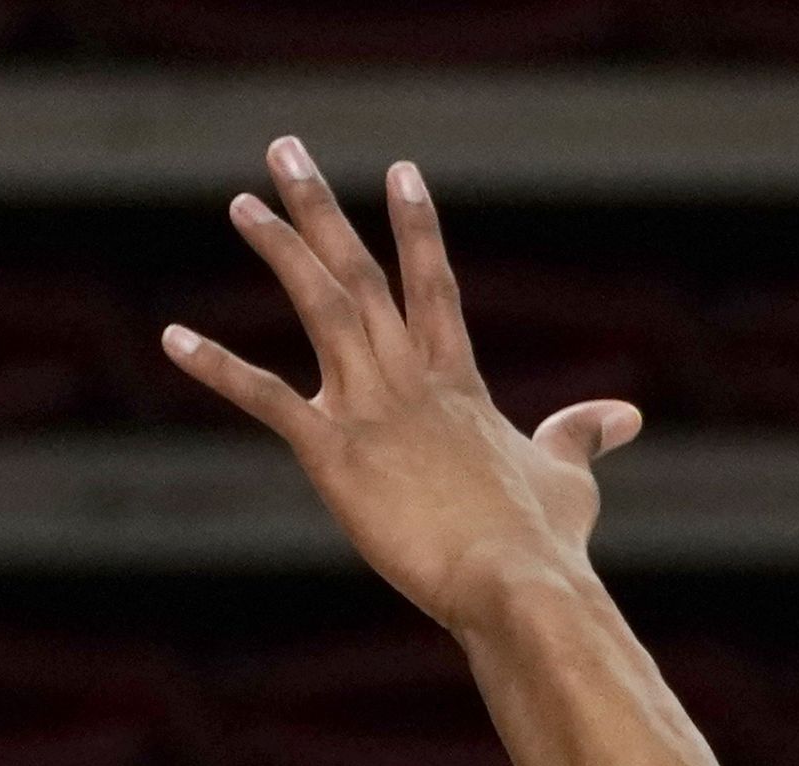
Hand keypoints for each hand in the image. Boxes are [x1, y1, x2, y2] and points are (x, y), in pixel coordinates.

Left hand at [162, 139, 641, 631]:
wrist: (516, 580)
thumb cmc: (545, 543)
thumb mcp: (570, 478)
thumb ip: (581, 435)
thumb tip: (626, 415)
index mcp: (459, 385)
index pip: (434, 287)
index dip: (417, 227)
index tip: (400, 172)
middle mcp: (411, 381)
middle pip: (362, 273)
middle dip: (322, 208)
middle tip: (285, 151)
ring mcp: (371, 411)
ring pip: (319, 306)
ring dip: (279, 249)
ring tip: (243, 205)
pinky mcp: (334, 454)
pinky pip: (264, 398)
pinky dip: (216, 366)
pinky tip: (173, 336)